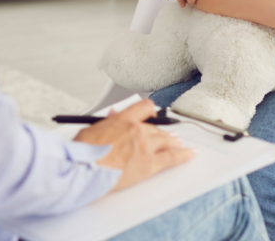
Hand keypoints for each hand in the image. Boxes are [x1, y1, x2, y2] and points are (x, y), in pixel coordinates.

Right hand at [73, 99, 193, 191]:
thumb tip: (113, 117)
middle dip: (163, 132)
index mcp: (123, 119)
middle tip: (169, 136)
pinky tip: (190, 153)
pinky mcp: (149, 165)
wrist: (85, 168)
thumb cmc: (84, 151)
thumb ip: (107, 122)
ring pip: (166, 141)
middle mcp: (137, 130)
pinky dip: (183, 155)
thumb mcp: (92, 128)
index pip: (144, 107)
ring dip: (174, 142)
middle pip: (157, 128)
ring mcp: (145, 147)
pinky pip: (172, 158)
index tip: (154, 113)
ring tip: (181, 144)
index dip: (151, 110)